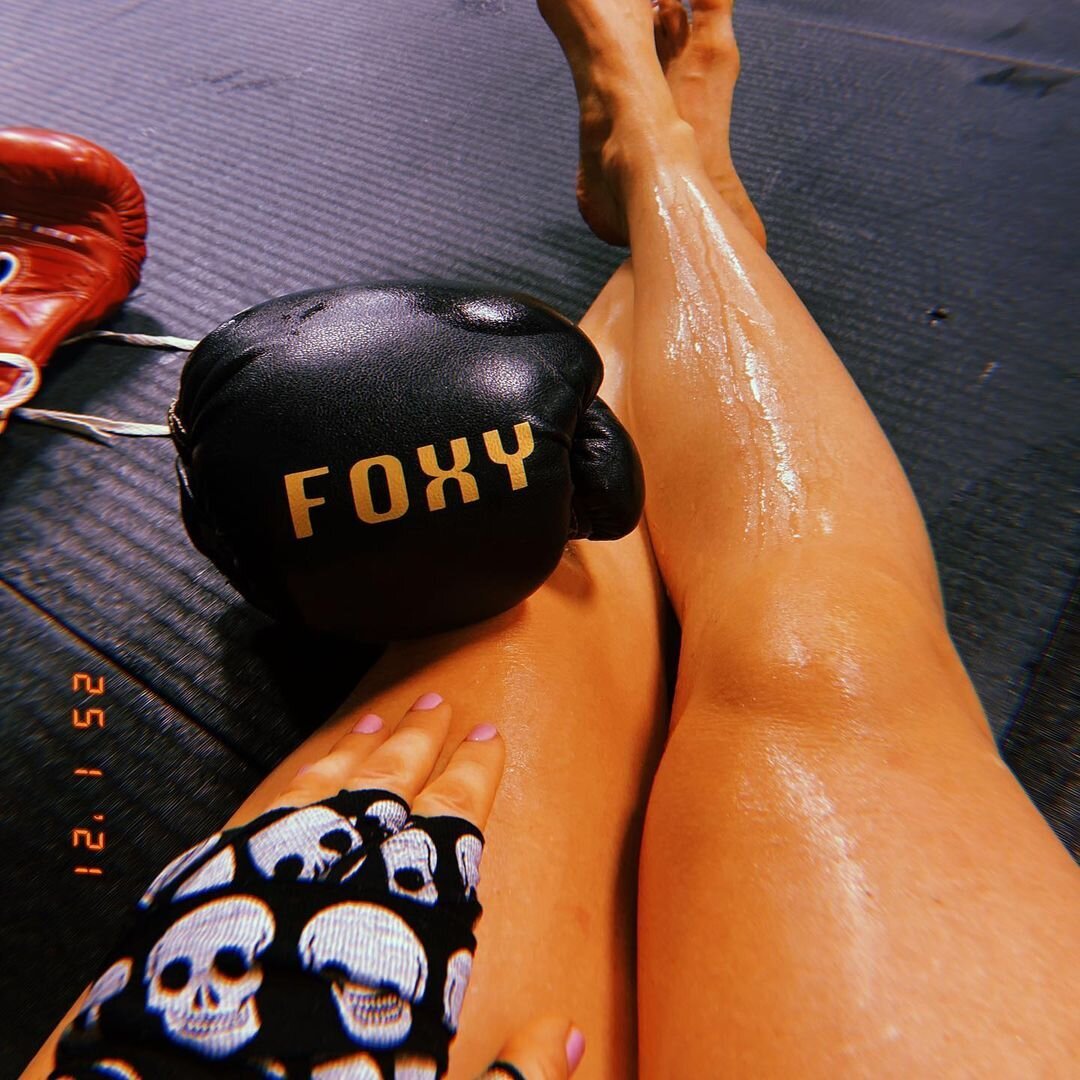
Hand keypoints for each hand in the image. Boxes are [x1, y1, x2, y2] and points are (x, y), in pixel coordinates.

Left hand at [53, 693, 584, 1079]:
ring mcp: (283, 864)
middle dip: (420, 740)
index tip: (490, 737)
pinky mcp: (227, 874)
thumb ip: (517, 1072)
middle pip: (391, 784)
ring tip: (379, 719)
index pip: (454, 817)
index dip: (476, 773)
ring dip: (361, 748)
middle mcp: (349, 869)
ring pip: (331, 785)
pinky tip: (310, 768)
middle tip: (436, 703)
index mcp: (409, 909)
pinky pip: (276, 805)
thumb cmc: (334, 1079)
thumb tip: (568, 1037)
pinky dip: (301, 777)